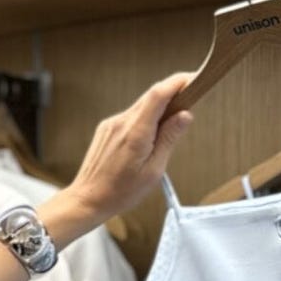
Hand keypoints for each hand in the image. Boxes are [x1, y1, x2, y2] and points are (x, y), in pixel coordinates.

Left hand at [42, 75, 193, 243]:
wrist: (88, 199)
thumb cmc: (120, 192)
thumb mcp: (153, 171)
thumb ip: (169, 139)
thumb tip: (185, 115)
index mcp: (136, 133)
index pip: (159, 94)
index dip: (177, 82)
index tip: (193, 80)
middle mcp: (122, 122)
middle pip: (151, 96)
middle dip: (171, 94)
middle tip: (187, 102)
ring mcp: (112, 124)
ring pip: (141, 106)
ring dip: (157, 110)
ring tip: (167, 129)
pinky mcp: (106, 129)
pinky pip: (130, 116)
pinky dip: (143, 120)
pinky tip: (146, 140)